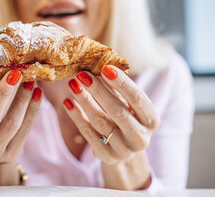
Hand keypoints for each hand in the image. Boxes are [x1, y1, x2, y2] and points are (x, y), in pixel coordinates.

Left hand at [63, 65, 159, 188]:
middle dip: (98, 90)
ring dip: (85, 101)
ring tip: (73, 84)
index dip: (122, 83)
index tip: (105, 67)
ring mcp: (124, 149)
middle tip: (82, 74)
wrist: (124, 150)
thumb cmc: (127, 118)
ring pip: (100, 122)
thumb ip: (119, 89)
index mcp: (151, 120)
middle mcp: (140, 137)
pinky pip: (88, 134)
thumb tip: (101, 64)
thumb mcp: (129, 105)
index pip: (137, 98)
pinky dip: (77, 117)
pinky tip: (68, 102)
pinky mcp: (107, 156)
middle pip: (117, 111)